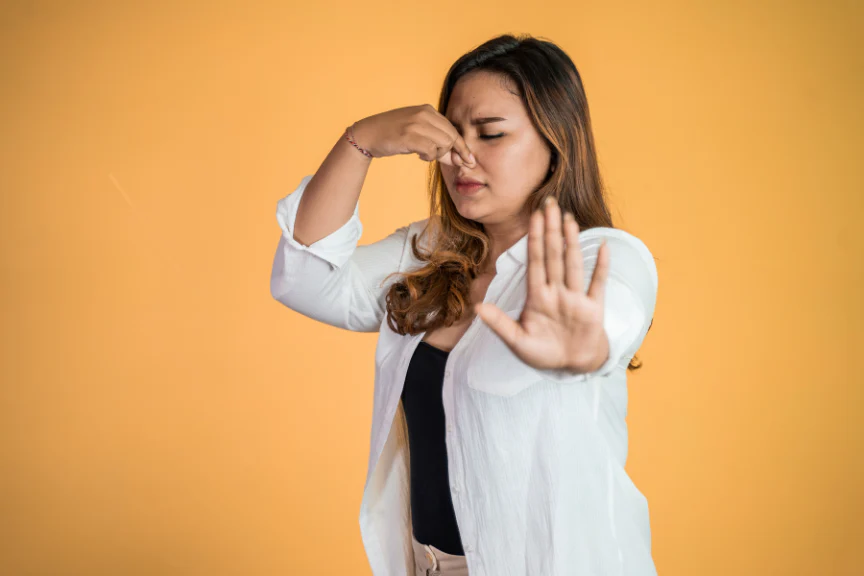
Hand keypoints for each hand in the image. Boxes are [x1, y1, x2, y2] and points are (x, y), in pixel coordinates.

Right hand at [353, 104, 475, 166]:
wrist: (368, 134)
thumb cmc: (393, 135)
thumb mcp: (417, 134)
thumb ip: (437, 143)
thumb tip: (458, 159)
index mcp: (428, 110)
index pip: (453, 129)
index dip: (462, 147)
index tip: (469, 160)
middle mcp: (424, 114)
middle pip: (452, 137)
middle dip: (453, 153)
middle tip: (449, 162)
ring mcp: (416, 124)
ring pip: (444, 144)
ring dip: (438, 155)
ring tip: (425, 155)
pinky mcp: (409, 136)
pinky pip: (431, 151)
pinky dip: (428, 157)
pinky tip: (419, 156)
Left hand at [474, 196, 610, 373]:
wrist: (571, 366)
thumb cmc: (544, 353)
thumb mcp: (517, 341)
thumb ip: (500, 324)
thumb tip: (478, 306)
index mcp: (537, 296)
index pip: (535, 261)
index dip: (534, 238)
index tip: (533, 216)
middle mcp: (557, 292)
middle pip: (553, 255)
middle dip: (551, 230)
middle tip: (550, 203)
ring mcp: (575, 298)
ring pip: (573, 264)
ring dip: (571, 242)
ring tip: (569, 218)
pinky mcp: (593, 308)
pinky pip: (597, 283)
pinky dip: (601, 266)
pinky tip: (602, 245)